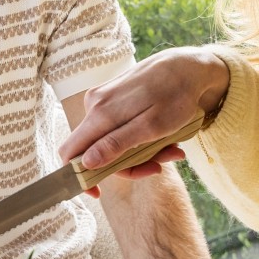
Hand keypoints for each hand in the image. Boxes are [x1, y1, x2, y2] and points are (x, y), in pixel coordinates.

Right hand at [58, 47, 229, 176]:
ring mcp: (103, 100)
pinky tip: (164, 138)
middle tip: (157, 166)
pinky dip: (140, 139)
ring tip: (171, 150)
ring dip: (139, 154)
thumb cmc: (175, 96)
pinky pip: (118, 129)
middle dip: (125, 165)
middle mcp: (94, 105)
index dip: (79, 177)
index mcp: (100, 113)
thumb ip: (116, 145)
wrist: (188, 66)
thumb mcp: (150, 128)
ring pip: (110, 141)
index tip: (98, 193)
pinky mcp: (112, 99)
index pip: (70, 152)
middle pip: (95, 150)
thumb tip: (86, 163)